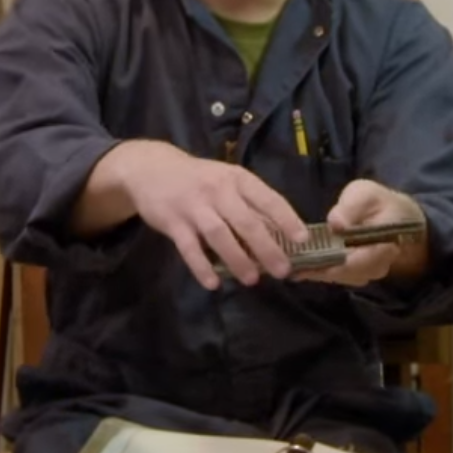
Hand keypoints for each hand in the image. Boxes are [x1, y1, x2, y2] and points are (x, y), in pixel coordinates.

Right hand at [102, 141, 308, 289]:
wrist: (150, 169)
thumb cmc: (199, 179)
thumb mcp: (225, 180)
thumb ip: (248, 204)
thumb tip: (279, 234)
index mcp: (236, 179)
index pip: (267, 199)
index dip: (286, 219)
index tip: (302, 240)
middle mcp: (217, 190)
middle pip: (246, 221)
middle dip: (267, 248)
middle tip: (283, 271)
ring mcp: (194, 206)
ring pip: (220, 235)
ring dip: (237, 258)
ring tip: (252, 279)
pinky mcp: (172, 222)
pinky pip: (189, 248)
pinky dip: (201, 266)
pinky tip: (213, 284)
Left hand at [300, 180, 430, 288]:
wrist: (395, 216)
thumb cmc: (378, 202)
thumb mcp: (366, 194)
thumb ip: (352, 206)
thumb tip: (336, 223)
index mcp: (384, 245)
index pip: (359, 262)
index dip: (332, 264)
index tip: (307, 263)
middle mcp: (378, 266)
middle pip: (345, 273)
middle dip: (318, 269)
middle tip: (292, 264)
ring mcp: (368, 273)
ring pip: (339, 277)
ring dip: (316, 272)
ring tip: (292, 264)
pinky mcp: (358, 274)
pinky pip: (337, 275)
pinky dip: (319, 271)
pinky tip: (300, 264)